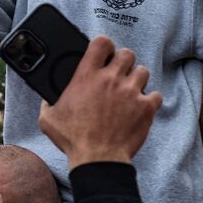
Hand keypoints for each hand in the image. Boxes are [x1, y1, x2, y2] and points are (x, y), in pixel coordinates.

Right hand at [38, 35, 162, 169]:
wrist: (97, 160)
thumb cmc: (73, 140)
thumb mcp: (48, 118)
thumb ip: (48, 101)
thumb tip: (47, 96)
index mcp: (87, 77)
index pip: (101, 43)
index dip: (105, 45)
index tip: (105, 53)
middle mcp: (111, 79)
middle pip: (127, 53)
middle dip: (123, 61)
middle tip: (119, 73)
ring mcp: (130, 92)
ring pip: (143, 71)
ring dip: (137, 78)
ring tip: (131, 90)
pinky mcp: (145, 108)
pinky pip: (156, 94)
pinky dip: (150, 99)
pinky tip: (141, 106)